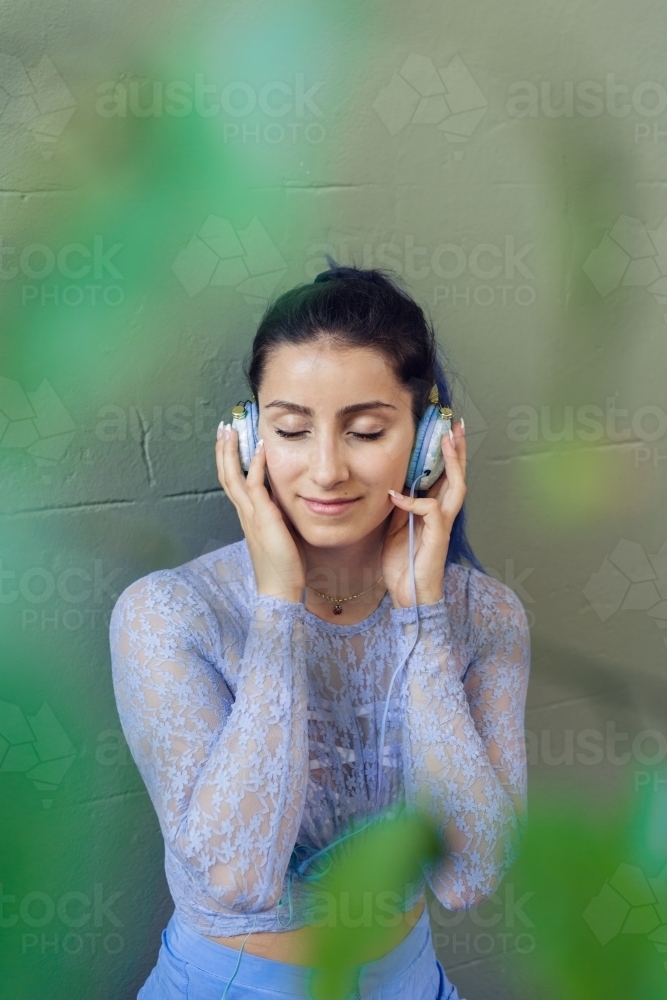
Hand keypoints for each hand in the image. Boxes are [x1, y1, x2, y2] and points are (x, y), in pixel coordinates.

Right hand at [215, 424, 305, 602]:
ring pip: (234, 477)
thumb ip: (277, 515)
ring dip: (231, 451)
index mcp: (247, 516)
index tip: (228, 440)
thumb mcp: (278, 533)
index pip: (233, 482)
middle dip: (223, 450)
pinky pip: (255, 486)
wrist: (279, 588)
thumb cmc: (283, 565)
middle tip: (222, 426)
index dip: (228, 461)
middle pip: (226, 475)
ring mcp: (251, 515)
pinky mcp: (264, 518)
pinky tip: (260, 448)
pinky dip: (257, 465)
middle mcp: (245, 513)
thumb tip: (285, 500)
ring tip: (230, 429)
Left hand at [382, 420, 466, 607]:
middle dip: (458, 449)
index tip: (443, 429)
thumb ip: (400, 505)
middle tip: (457, 425)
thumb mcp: (395, 526)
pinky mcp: (438, 536)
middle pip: (457, 474)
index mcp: (433, 508)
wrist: (409, 594)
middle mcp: (443, 513)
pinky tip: (397, 495)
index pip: (443, 475)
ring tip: (448, 439)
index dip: (444, 453)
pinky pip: (430, 510)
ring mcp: (443, 524)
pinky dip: (413, 500)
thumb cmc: (404, 562)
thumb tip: (396, 484)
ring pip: (456, 486)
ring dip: (452, 462)